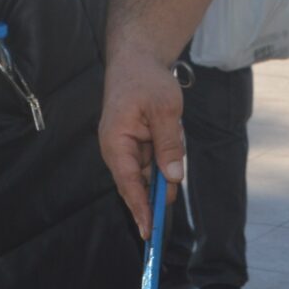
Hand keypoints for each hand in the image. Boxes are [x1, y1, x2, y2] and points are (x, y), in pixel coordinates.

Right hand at [98, 44, 186, 236]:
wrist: (137, 57)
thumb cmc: (147, 80)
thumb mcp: (165, 111)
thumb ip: (169, 145)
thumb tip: (173, 177)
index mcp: (116, 141)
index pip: (128, 182)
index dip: (139, 207)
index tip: (148, 230)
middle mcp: (116, 148)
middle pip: (135, 183)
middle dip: (152, 196)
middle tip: (168, 212)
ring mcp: (125, 145)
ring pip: (146, 172)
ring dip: (162, 172)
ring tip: (173, 155)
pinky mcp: (134, 141)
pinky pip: (150, 160)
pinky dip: (163, 160)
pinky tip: (172, 150)